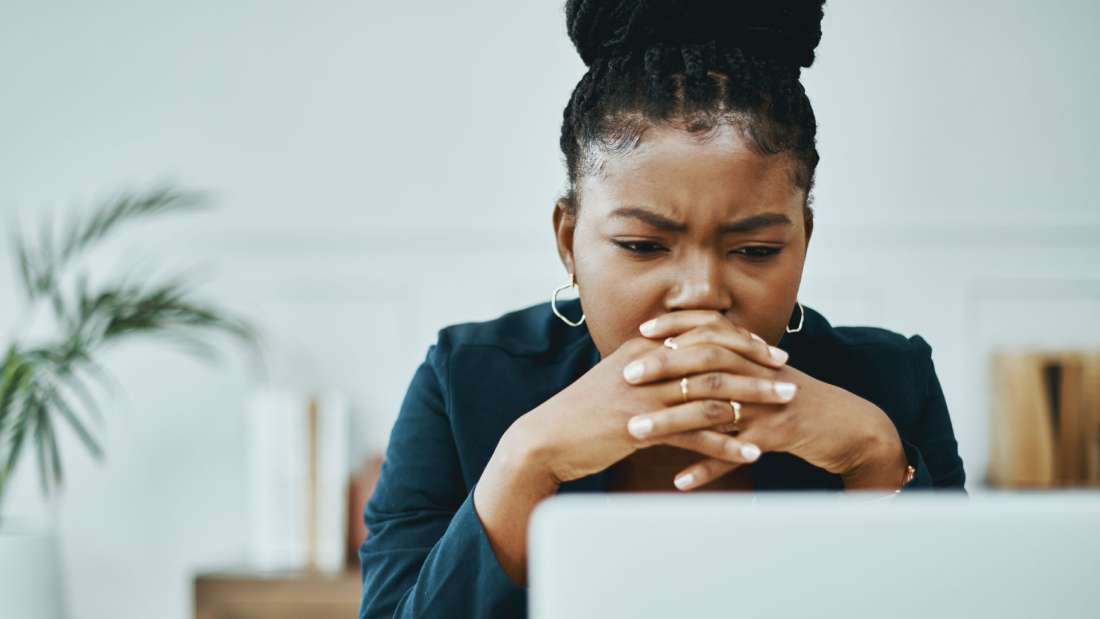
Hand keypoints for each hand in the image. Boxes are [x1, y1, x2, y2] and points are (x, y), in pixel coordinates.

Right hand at [504, 317, 788, 486]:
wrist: (546, 440)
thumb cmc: (581, 413)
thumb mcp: (617, 380)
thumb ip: (649, 369)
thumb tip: (680, 365)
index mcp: (643, 349)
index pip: (701, 333)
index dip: (739, 340)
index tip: (768, 350)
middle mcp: (648, 365)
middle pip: (715, 357)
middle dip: (757, 365)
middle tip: (787, 376)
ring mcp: (646, 396)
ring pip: (713, 392)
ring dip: (754, 400)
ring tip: (784, 409)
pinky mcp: (643, 428)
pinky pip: (696, 434)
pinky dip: (728, 444)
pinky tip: (751, 453)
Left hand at [627, 310, 907, 489]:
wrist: (847, 425)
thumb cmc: (794, 400)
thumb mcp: (763, 374)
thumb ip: (729, 361)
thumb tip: (684, 351)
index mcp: (752, 356)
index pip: (710, 331)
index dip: (676, 328)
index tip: (641, 333)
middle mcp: (758, 374)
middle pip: (706, 363)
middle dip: (664, 368)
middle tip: (627, 377)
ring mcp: (768, 406)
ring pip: (715, 410)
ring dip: (673, 422)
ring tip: (637, 432)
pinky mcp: (777, 438)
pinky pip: (736, 454)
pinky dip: (708, 468)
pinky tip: (680, 481)